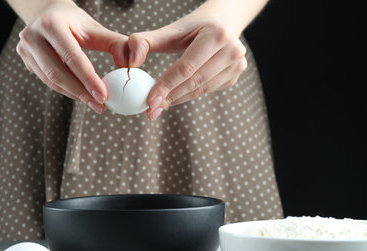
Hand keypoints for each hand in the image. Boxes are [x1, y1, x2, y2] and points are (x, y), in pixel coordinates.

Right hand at [15, 1, 127, 112]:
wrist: (49, 14)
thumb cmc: (76, 23)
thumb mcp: (96, 29)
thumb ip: (117, 44)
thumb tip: (130, 66)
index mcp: (51, 23)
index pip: (72, 57)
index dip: (88, 79)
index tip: (104, 96)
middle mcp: (33, 35)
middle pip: (58, 73)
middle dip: (81, 93)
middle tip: (100, 106)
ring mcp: (25, 49)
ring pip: (51, 81)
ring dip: (74, 95)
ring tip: (94, 103)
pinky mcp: (26, 61)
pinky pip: (48, 82)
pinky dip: (66, 91)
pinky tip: (81, 95)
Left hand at [128, 13, 246, 119]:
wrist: (220, 24)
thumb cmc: (192, 28)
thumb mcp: (170, 30)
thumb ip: (144, 42)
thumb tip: (131, 62)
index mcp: (217, 34)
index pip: (186, 67)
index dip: (167, 85)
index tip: (149, 100)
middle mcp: (232, 50)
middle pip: (194, 82)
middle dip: (170, 97)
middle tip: (150, 109)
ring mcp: (237, 65)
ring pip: (201, 90)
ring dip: (177, 100)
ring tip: (158, 106)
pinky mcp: (234, 76)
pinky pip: (207, 91)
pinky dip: (188, 96)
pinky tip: (174, 97)